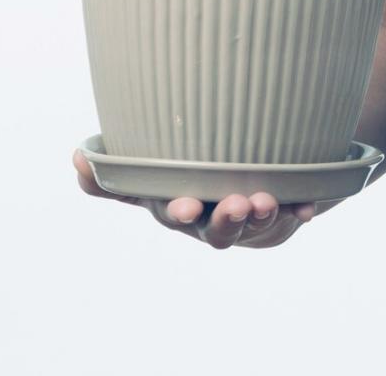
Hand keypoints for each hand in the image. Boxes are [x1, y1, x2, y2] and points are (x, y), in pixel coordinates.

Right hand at [72, 146, 337, 248]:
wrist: (241, 185)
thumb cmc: (190, 178)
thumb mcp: (152, 173)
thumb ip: (117, 174)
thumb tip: (77, 156)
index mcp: (176, 207)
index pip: (170, 212)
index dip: (178, 211)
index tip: (186, 206)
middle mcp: (209, 221)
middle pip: (215, 228)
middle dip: (225, 219)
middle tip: (236, 204)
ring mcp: (245, 224)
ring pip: (253, 225)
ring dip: (261, 214)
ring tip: (268, 199)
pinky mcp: (277, 220)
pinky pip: (292, 217)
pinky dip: (299, 211)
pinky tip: (308, 208)